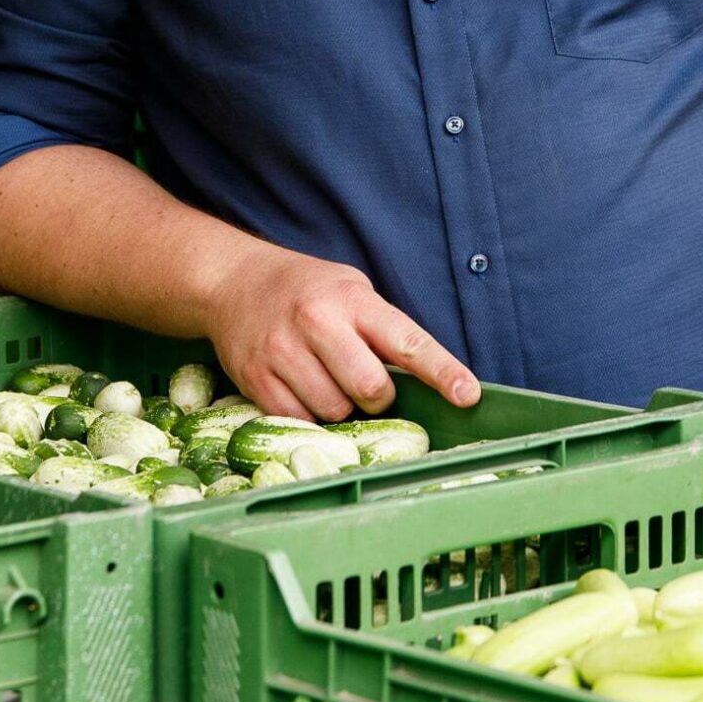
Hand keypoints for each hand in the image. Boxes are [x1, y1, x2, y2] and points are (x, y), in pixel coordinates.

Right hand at [203, 241, 480, 423]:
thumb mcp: (352, 292)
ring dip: (341, 408)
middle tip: (366, 384)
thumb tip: (425, 383)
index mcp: (352, 300)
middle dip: (378, 398)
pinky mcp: (255, 379)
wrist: (234, 282)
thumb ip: (383, 331)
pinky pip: (298, 419)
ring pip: (334, 410)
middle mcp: (317, 322)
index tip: (468, 396)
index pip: (408, 341)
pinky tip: (301, 388)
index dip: (442, 372)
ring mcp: (282, 351)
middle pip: (371, 389)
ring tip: (326, 379)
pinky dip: (308, 415)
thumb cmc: (308, 291)